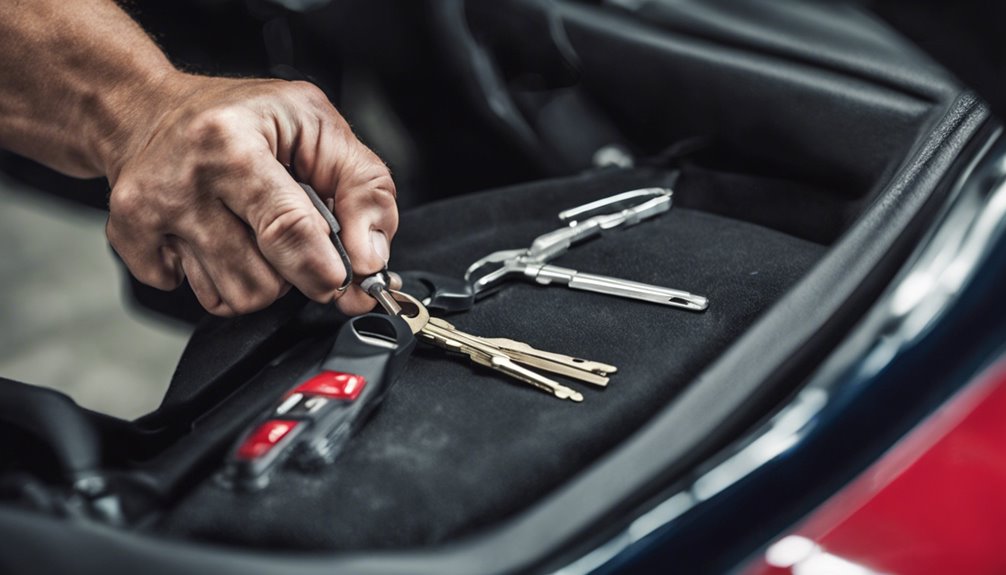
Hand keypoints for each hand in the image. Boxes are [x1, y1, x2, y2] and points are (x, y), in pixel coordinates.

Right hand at [103, 74, 396, 315]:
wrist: (144, 109)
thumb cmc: (240, 115)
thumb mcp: (317, 124)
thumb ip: (364, 187)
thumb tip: (370, 257)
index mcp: (231, 142)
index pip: (286, 227)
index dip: (324, 267)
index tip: (343, 281)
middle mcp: (184, 180)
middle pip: (261, 278)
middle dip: (297, 272)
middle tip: (301, 242)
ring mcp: (150, 214)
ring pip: (234, 297)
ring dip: (262, 278)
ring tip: (256, 233)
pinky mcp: (129, 240)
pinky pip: (199, 297)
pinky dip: (220, 280)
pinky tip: (218, 240)